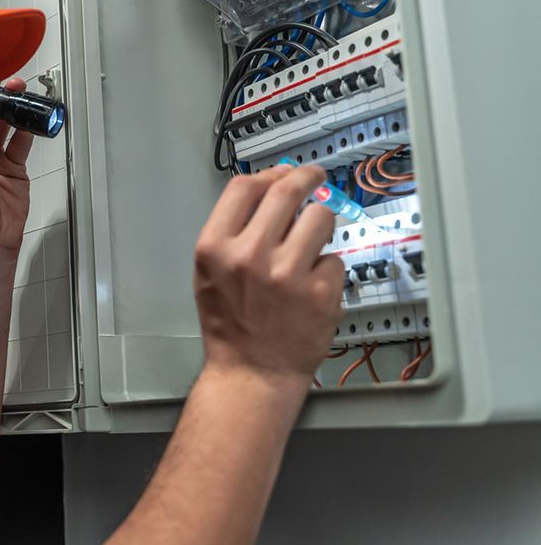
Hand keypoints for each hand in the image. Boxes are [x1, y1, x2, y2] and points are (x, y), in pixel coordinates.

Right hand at [192, 165, 343, 386]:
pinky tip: (311, 288)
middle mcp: (249, 256)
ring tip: (310, 246)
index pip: (245, 187)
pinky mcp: (321, 293)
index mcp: (215, 247)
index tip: (286, 172)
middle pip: (287, 191)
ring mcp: (287, 275)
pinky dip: (326, 270)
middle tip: (316, 177)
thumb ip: (233, 229)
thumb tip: (271, 187)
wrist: (251, 372)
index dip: (271, 173)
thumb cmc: (230, 322)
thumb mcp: (209, 270)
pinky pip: (334, 259)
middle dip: (307, 177)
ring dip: (320, 225)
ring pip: (321, 217)